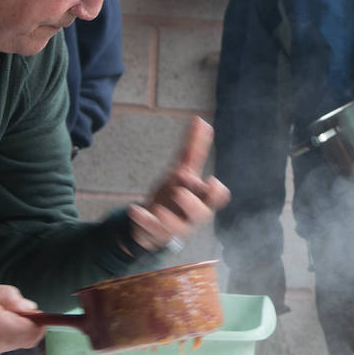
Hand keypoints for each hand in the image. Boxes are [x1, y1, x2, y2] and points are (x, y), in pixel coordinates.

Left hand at [129, 117, 230, 252]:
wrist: (154, 223)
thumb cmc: (174, 195)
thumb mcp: (183, 170)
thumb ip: (194, 148)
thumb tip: (202, 121)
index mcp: (202, 198)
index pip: (219, 197)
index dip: (217, 192)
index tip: (210, 180)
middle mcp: (192, 215)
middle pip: (202, 213)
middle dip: (192, 204)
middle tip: (179, 192)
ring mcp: (175, 227)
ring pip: (178, 228)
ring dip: (169, 217)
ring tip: (157, 208)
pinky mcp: (157, 233)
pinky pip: (152, 230)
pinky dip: (144, 220)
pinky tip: (134, 208)